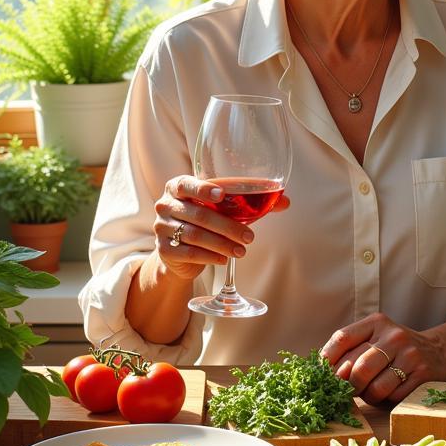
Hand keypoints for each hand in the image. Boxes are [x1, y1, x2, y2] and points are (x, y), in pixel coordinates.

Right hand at [153, 175, 289, 278]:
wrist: (179, 249)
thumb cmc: (206, 219)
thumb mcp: (223, 207)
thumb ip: (251, 202)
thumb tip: (285, 201)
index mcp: (178, 186)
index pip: (188, 185)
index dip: (204, 190)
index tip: (222, 196)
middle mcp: (165, 204)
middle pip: (199, 215)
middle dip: (228, 227)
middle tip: (250, 237)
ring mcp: (161, 227)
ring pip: (195, 236)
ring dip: (222, 244)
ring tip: (242, 251)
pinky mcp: (163, 250)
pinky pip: (189, 253)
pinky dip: (210, 257)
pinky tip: (225, 260)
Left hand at [319, 312, 445, 405]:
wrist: (439, 351)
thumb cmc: (396, 349)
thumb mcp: (374, 338)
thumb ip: (350, 350)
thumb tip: (323, 372)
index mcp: (376, 322)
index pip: (342, 339)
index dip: (327, 360)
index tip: (323, 375)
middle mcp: (393, 336)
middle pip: (357, 368)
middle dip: (348, 386)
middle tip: (348, 390)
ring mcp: (410, 355)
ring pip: (374, 388)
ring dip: (367, 397)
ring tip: (371, 392)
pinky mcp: (422, 375)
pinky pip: (393, 398)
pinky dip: (386, 401)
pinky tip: (390, 392)